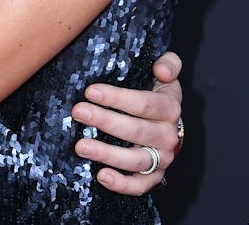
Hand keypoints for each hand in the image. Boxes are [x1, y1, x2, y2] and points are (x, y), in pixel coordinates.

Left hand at [72, 51, 182, 194]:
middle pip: (136, 131)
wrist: (170, 122)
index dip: (117, 98)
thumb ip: (169, 64)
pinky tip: (101, 176)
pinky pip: (140, 186)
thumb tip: (161, 69)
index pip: (143, 103)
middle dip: (105, 121)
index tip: (90, 91)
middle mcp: (169, 136)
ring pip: (136, 160)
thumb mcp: (167, 73)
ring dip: (107, 154)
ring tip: (81, 146)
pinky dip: (122, 185)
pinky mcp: (155, 176)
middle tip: (78, 112)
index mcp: (170, 108)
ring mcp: (162, 158)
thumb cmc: (159, 92)